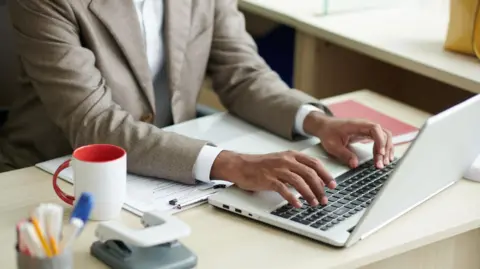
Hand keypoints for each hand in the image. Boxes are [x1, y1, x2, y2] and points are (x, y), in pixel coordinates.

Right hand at [211, 150, 336, 207]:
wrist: (240, 165)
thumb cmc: (260, 165)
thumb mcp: (281, 161)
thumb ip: (296, 168)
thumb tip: (314, 180)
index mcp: (291, 155)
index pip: (314, 163)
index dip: (325, 174)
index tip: (332, 185)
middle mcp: (286, 160)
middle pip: (309, 173)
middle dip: (320, 187)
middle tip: (324, 198)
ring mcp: (277, 169)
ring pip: (299, 181)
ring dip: (309, 194)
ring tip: (314, 203)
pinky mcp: (268, 179)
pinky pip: (284, 189)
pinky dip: (292, 197)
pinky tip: (297, 204)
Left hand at [303, 111, 393, 168]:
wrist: (325, 126)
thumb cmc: (328, 133)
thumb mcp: (332, 145)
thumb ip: (344, 154)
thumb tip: (355, 164)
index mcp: (357, 125)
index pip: (375, 129)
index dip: (380, 140)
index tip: (380, 153)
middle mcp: (365, 125)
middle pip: (384, 134)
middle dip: (385, 149)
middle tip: (381, 164)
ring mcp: (367, 129)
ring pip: (385, 137)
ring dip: (387, 150)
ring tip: (384, 163)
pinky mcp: (367, 134)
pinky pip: (380, 140)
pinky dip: (383, 148)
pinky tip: (384, 158)